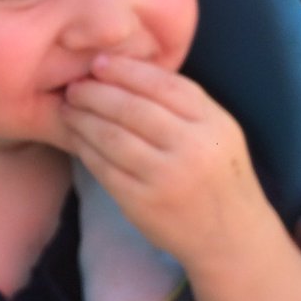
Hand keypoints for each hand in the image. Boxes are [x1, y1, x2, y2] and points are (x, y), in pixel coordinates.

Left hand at [61, 54, 269, 268]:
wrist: (232, 238)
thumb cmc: (217, 176)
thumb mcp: (218, 132)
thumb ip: (182, 104)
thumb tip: (124, 71)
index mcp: (213, 123)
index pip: (163, 85)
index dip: (125, 70)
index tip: (98, 63)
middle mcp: (192, 148)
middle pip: (132, 108)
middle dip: (95, 92)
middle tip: (74, 85)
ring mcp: (166, 178)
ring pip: (112, 137)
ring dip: (83, 119)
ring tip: (68, 108)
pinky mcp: (142, 203)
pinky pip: (104, 168)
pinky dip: (85, 148)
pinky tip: (76, 137)